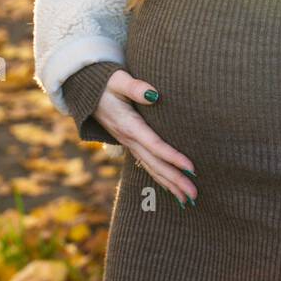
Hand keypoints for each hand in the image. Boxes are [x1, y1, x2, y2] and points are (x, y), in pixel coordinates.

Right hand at [93, 68, 196, 204]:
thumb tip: (154, 94)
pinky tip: (172, 188)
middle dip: (175, 181)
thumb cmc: (105, 82)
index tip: (192, 169)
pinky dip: (160, 178)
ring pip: (151, 168)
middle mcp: (129, 139)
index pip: (155, 145)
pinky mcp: (130, 143)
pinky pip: (147, 164)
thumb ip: (135, 87)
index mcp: (129, 125)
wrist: (85, 90)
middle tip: (194, 196)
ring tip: (188, 200)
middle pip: (155, 164)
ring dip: (170, 184)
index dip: (173, 158)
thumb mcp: (118, 80)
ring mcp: (129, 144)